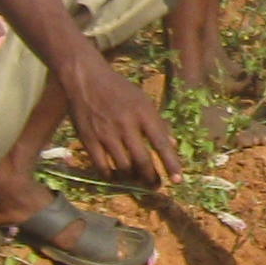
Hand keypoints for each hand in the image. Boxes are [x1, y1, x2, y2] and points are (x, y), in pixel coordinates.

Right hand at [61, 52, 179, 185]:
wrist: (86, 79)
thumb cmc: (119, 89)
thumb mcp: (143, 101)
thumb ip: (158, 123)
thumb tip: (173, 145)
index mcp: (143, 113)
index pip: (161, 143)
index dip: (171, 163)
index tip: (178, 180)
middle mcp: (126, 124)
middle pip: (142, 160)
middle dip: (151, 178)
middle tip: (156, 185)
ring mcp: (106, 133)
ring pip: (123, 167)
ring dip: (133, 179)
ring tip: (137, 180)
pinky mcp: (88, 140)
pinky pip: (102, 167)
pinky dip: (111, 177)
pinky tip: (116, 176)